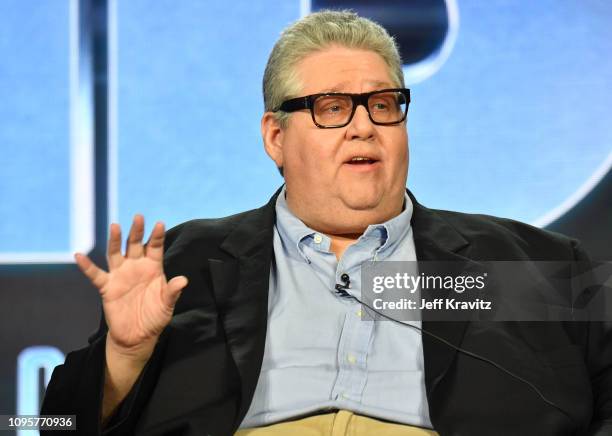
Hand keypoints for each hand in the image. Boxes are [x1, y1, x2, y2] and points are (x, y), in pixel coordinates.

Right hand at [75, 215, 187, 359]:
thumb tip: (183, 280)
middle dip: (136, 231)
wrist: (138, 336)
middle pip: (135, 244)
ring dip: (115, 240)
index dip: (156, 236)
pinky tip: (79, 255)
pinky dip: (87, 266)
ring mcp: (120, 275)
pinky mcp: (107, 287)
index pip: (155, 247)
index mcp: (153, 267)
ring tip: (115, 226)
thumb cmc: (155, 317)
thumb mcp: (167, 305)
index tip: (159, 223)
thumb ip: (172, 291)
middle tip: (138, 217)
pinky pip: (96, 275)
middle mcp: (136, 267)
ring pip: (116, 253)